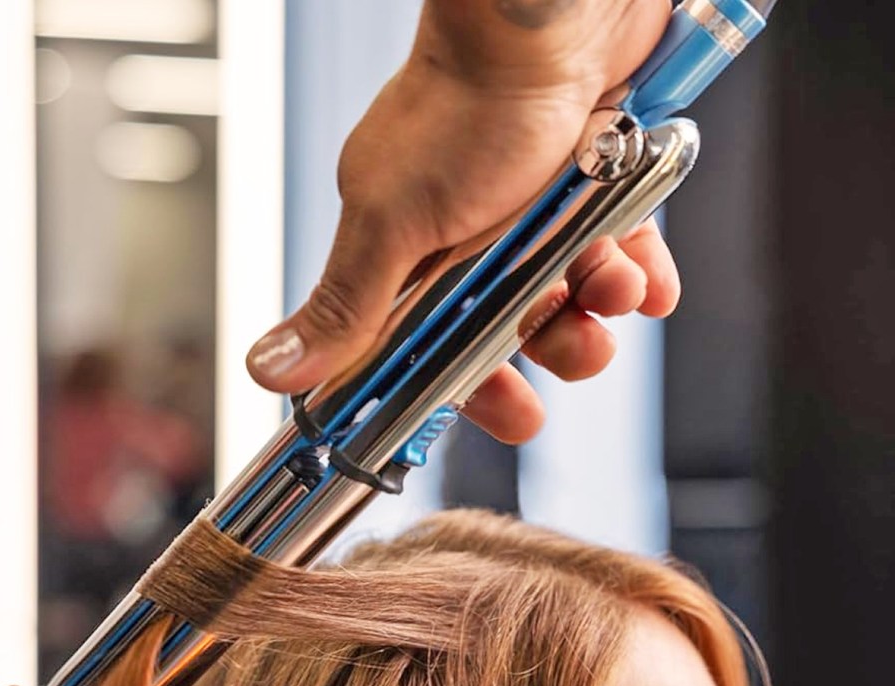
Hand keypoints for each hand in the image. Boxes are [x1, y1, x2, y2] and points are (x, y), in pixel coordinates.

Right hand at [247, 0, 678, 442]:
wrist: (551, 15)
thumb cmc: (466, 109)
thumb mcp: (392, 222)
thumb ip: (345, 304)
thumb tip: (269, 370)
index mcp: (414, 258)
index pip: (432, 349)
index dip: (470, 390)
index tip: (507, 415)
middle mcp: (474, 243)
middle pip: (515, 332)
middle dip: (553, 350)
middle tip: (578, 353)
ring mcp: (537, 217)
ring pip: (576, 298)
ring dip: (602, 302)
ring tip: (614, 281)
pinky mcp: (593, 189)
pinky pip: (624, 255)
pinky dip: (640, 273)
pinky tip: (646, 274)